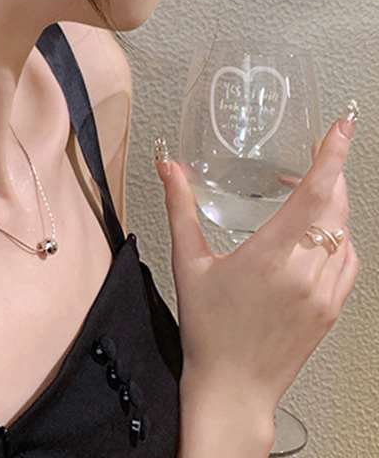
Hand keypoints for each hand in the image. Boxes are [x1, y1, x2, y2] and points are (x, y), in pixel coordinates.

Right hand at [155, 107, 359, 415]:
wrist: (234, 387)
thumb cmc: (208, 329)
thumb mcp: (187, 261)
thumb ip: (180, 207)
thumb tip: (169, 168)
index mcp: (271, 256)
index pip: (315, 194)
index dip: (332, 156)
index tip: (341, 129)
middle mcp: (306, 273)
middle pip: (335, 208)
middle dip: (331, 174)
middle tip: (322, 149)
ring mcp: (324, 294)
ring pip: (345, 234)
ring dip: (334, 206)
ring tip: (313, 191)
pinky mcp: (332, 310)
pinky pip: (348, 262)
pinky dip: (338, 237)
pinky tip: (319, 234)